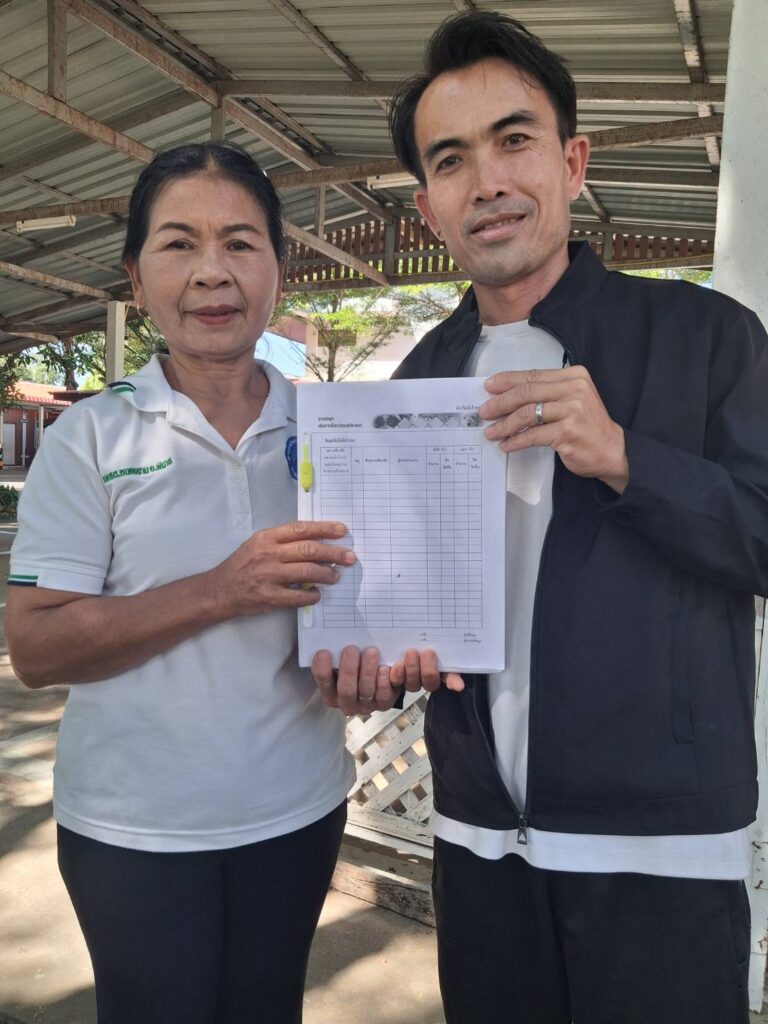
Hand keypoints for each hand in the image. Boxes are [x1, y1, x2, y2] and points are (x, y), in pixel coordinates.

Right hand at [206, 520, 353, 617]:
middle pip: (308, 550)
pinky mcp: (269, 597)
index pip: (301, 529)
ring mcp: (269, 576)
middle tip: (350, 557)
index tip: (342, 530)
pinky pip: (298, 596)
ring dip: (327, 574)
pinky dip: (312, 595)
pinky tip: (317, 594)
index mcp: (267, 538)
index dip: (324, 529)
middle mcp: (269, 554)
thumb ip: (283, 541)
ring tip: (336, 576)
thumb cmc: (242, 565)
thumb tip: (316, 543)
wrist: (219, 590)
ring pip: (307, 572)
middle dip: (333, 553)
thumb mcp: (258, 544)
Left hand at [312, 646, 464, 715]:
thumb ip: (437, 668)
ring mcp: (354, 702)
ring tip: (352, 650)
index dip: (417, 672)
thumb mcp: (411, 655)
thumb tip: (459, 685)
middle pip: (382, 695)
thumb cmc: (385, 651)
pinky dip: (325, 672)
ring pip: (353, 694)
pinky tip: (325, 653)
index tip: (414, 651)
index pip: (419, 686)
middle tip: (374, 651)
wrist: (350, 653)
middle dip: (377, 674)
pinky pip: (327, 689)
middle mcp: (380, 700)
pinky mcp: (332, 696)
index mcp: (403, 688)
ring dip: (353, 673)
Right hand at [312, 646, 399, 715]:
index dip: (322, 670)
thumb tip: (326, 634)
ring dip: (367, 671)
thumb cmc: (355, 666)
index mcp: (331, 694)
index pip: (324, 683)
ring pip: (366, 691)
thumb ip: (334, 653)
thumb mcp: (341, 662)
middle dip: (348, 669)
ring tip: (371, 652)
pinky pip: (385, 693)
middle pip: (346, 690)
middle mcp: (347, 703)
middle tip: (351, 649)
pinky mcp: (384, 703)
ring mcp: (366, 705)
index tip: (323, 652)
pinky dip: (386, 679)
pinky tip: (387, 666)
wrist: (377, 678)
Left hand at [479, 366, 628, 492]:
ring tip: (491, 431)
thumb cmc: (587, 426)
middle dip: (500, 402)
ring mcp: (572, 410)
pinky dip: (516, 441)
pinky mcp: (568, 432)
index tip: (488, 387)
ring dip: (504, 424)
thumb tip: (507, 395)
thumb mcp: (571, 400)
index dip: (507, 381)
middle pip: (527, 392)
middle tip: (484, 411)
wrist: (613, 451)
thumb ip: (546, 394)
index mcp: (574, 376)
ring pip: (527, 414)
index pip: (533, 375)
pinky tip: (506, 445)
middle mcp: (574, 389)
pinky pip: (533, 435)